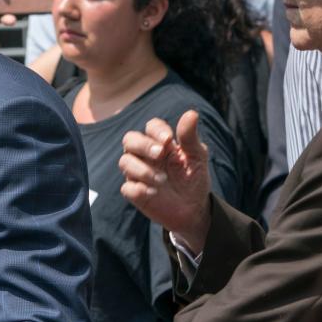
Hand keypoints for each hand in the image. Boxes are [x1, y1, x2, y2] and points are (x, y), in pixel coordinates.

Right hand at [118, 111, 211, 249]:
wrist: (194, 208)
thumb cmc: (193, 178)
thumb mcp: (197, 157)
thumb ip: (190, 136)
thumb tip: (191, 113)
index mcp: (160, 143)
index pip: (150, 127)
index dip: (157, 130)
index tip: (169, 139)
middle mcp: (145, 155)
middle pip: (130, 140)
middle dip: (143, 145)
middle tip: (159, 154)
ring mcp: (138, 173)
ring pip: (125, 162)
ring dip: (142, 169)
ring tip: (162, 179)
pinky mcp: (135, 192)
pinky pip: (127, 187)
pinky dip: (138, 188)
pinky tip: (153, 192)